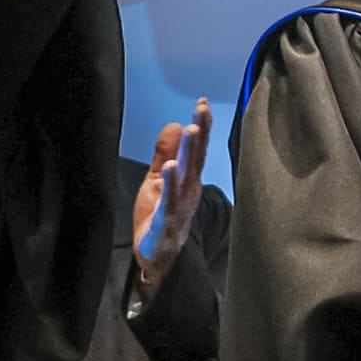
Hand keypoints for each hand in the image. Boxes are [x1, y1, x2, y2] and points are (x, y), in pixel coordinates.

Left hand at [133, 99, 210, 300]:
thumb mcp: (158, 180)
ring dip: (189, 153)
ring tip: (191, 130)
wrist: (158, 257)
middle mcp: (189, 190)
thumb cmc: (160, 217)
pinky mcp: (167, 220)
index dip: (201, 126)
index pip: (197, 149)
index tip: (202, 104)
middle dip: (201, 132)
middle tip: (202, 109)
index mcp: (189, 179)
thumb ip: (166, 154)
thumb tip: (175, 124)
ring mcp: (181, 205)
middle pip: (196, 157)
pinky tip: (171, 167)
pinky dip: (171, 183)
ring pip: (186, 175)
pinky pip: (170, 200)